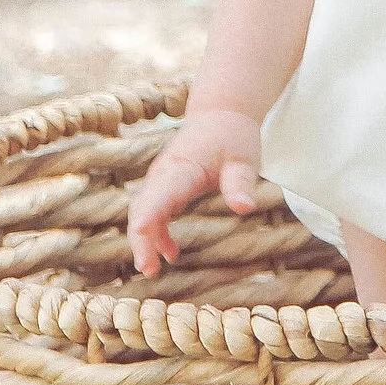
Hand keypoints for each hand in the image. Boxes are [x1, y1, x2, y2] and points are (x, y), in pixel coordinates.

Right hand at [128, 106, 262, 277]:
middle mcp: (164, 172)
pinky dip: (155, 234)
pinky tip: (171, 254)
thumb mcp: (244, 158)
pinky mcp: (164, 185)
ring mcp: (160, 179)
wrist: (220, 114)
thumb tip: (244, 208)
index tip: (141, 232)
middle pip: (142, 207)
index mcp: (182, 165)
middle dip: (141, 238)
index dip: (149, 214)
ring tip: (153, 270)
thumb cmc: (232, 135)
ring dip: (144, 240)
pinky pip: (151, 211)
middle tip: (149, 269)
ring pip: (142, 211)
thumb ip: (240, 183)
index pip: (161, 192)